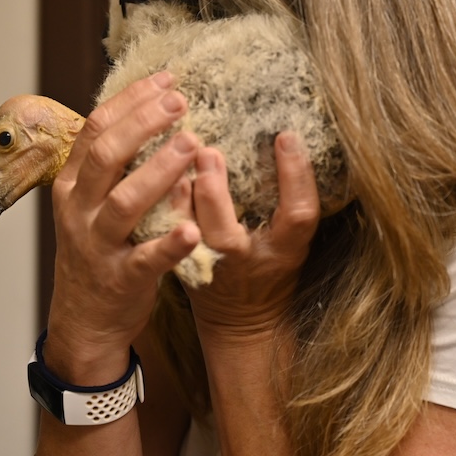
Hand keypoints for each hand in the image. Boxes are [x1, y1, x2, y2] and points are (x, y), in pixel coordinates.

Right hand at [44, 72, 200, 379]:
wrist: (84, 320)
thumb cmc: (96, 250)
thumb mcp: (90, 202)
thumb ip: (111, 164)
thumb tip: (146, 109)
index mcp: (72, 184)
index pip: (96, 129)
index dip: (130, 100)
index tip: (166, 79)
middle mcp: (80, 210)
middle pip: (106, 156)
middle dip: (143, 124)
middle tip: (181, 102)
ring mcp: (98, 245)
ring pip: (124, 202)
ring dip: (159, 171)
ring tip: (192, 144)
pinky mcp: (122, 279)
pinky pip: (146, 259)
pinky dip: (170, 244)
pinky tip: (193, 228)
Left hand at [181, 132, 320, 344]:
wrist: (243, 319)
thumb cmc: (274, 268)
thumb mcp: (294, 239)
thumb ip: (289, 199)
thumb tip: (282, 137)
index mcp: (286, 251)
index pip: (299, 214)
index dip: (295, 176)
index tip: (286, 136)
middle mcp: (244, 262)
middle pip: (225, 233)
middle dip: (213, 193)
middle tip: (207, 151)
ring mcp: (208, 268)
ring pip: (187, 237)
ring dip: (180, 199)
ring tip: (175, 160)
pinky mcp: (182, 268)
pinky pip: (165, 239)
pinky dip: (162, 209)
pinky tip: (156, 177)